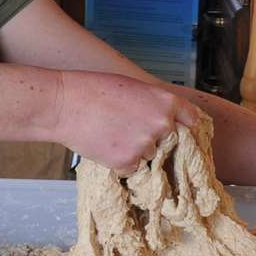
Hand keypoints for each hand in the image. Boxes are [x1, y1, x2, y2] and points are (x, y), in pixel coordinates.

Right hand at [51, 71, 203, 172]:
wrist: (64, 104)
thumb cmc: (93, 90)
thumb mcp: (133, 87)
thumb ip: (154, 104)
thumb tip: (166, 121)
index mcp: (166, 102)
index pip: (191, 119)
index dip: (184, 125)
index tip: (180, 131)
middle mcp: (162, 124)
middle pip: (169, 141)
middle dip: (154, 139)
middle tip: (130, 131)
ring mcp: (146, 145)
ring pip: (149, 156)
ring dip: (135, 151)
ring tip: (112, 135)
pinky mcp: (127, 162)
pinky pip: (132, 168)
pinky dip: (120, 162)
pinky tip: (105, 146)